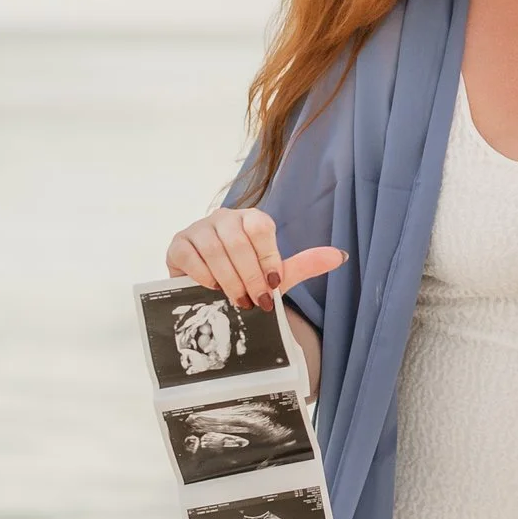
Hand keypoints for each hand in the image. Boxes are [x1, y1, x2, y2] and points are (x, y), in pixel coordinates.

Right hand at [167, 207, 343, 309]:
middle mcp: (223, 217)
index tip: (274, 285)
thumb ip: (305, 263)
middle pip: (237, 241)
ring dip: (228, 278)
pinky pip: (189, 256)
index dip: (268, 258)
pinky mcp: (178, 244)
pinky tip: (212, 289)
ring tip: (237, 300)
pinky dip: (203, 275)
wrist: (212, 291)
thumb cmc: (246, 277)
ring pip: (214, 249)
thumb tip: (340, 256)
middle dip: (250, 275)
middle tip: (257, 301)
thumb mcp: (276, 273)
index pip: (260, 228)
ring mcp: (198, 229)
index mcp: (250, 218)